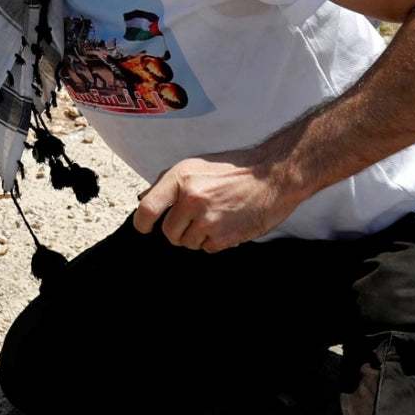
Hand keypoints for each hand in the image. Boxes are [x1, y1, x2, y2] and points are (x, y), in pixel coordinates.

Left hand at [133, 152, 298, 251]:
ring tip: (216, 216)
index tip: (144, 227)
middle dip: (179, 230)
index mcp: (181, 177)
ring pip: (188, 243)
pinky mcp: (223, 237)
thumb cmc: (234, 169)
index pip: (148, 208)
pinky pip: (207, 249)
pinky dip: (215, 241)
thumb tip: (143, 199)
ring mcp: (207, 220)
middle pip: (168, 232)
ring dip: (198, 236)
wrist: (272, 177)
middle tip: (196, 217)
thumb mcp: (197, 165)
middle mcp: (191, 198)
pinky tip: (227, 223)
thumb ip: (168, 183)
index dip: (142, 223)